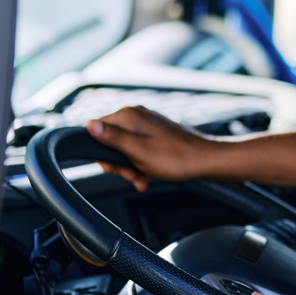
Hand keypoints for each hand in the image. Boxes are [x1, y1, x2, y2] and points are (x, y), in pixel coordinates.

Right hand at [85, 106, 218, 191]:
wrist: (206, 160)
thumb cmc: (176, 158)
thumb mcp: (137, 151)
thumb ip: (112, 138)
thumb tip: (89, 125)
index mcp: (129, 116)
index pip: (97, 131)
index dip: (103, 154)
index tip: (116, 168)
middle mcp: (137, 116)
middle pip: (111, 142)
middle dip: (119, 164)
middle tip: (132, 176)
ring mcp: (148, 125)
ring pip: (126, 149)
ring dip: (131, 167)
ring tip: (143, 179)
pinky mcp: (156, 134)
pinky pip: (140, 150)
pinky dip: (142, 164)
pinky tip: (149, 176)